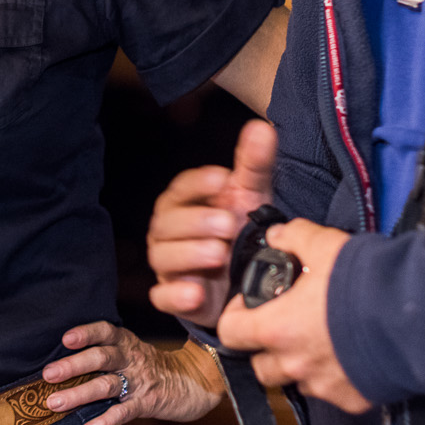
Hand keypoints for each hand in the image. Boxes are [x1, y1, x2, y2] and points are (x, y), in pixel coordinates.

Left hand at [41, 320, 224, 424]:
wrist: (194, 382)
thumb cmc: (151, 367)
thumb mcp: (131, 351)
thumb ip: (105, 353)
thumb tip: (61, 362)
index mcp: (126, 342)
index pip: (105, 331)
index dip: (86, 333)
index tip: (66, 339)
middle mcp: (131, 358)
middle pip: (101, 357)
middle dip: (73, 365)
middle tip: (48, 374)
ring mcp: (139, 381)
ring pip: (106, 385)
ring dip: (78, 394)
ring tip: (54, 403)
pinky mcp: (147, 403)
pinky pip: (122, 413)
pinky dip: (102, 423)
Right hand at [147, 120, 276, 327]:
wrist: (245, 277)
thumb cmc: (241, 228)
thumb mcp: (251, 195)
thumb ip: (254, 163)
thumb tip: (261, 128)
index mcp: (184, 202)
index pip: (181, 188)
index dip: (199, 183)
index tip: (223, 180)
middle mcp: (169, 231)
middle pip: (168, 223)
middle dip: (196, 222)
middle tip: (228, 224)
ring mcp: (168, 264)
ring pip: (164, 257)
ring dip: (189, 255)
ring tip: (219, 254)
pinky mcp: (172, 295)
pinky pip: (163, 296)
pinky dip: (176, 296)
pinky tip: (197, 293)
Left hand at [216, 219, 369, 413]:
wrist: (415, 317)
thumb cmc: (363, 281)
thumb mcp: (323, 244)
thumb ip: (293, 237)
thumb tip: (278, 236)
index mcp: (276, 329)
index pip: (229, 333)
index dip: (234, 317)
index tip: (247, 306)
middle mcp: (294, 364)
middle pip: (261, 366)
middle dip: (266, 347)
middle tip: (284, 325)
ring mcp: (324, 386)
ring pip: (296, 382)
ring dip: (299, 365)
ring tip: (319, 340)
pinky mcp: (353, 399)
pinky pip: (333, 393)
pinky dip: (336, 379)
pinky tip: (349, 357)